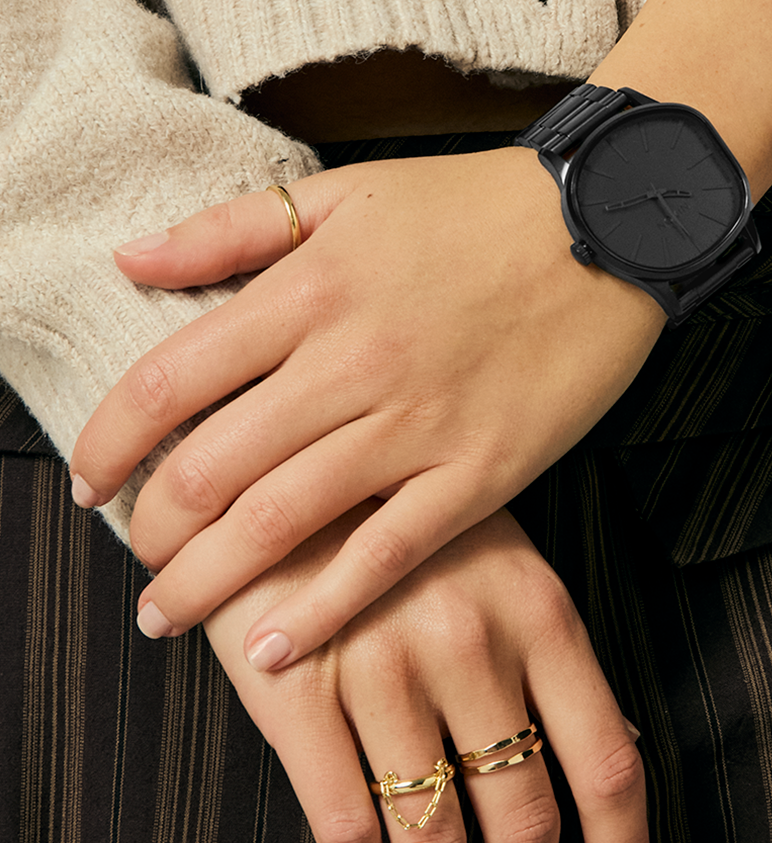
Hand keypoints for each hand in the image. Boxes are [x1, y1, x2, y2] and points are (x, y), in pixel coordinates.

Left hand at [71, 147, 664, 661]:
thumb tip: (128, 258)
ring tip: (169, 617)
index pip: (169, 382)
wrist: (611, 224)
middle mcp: (348, 363)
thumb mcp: (346, 193)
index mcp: (306, 291)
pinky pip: (385, 558)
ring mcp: (417, 425)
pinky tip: (272, 648)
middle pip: (211, 470)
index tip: (89, 481)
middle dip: (153, 532)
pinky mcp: (481, 473)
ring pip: (283, 524)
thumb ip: (230, 228)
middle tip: (138, 563)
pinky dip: (321, 611)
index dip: (109, 443)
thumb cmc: (474, 206)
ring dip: (209, 584)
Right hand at [202, 505, 647, 842]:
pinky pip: (345, 826)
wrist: (278, 472)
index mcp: (536, 610)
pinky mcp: (296, 689)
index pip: (606, 761)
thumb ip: (550, 654)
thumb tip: (615, 752)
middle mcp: (468, 641)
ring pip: (431, 838)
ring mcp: (380, 666)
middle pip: (522, 817)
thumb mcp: (499, 562)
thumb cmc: (401, 525)